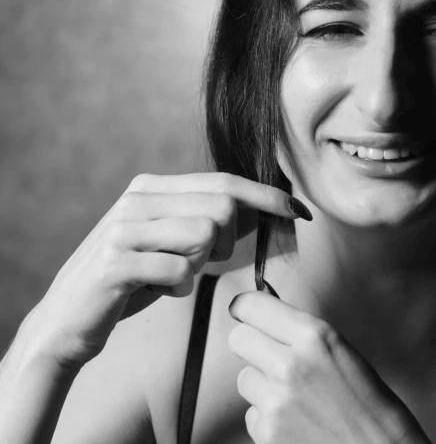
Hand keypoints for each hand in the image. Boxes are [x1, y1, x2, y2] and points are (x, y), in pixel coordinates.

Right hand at [22, 172, 308, 371]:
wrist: (69, 319)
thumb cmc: (133, 279)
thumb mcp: (172, 241)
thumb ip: (212, 221)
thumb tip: (268, 206)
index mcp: (153, 187)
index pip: (226, 182)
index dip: (268, 196)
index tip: (301, 211)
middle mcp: (137, 199)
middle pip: (222, 206)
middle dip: (229, 240)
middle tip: (207, 261)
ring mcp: (123, 228)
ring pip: (204, 235)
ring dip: (200, 264)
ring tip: (175, 274)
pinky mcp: (115, 263)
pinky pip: (179, 271)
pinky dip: (179, 287)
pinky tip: (160, 290)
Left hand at [228, 290, 430, 443]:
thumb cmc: (369, 403)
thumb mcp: (341, 351)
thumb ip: (303, 334)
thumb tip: (267, 316)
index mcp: (314, 337)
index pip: (252, 306)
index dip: (246, 308)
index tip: (246, 312)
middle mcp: (291, 364)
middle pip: (238, 338)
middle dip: (251, 344)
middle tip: (270, 355)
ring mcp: (276, 401)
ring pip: (244, 378)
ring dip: (262, 385)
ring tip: (295, 397)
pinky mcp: (267, 432)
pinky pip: (252, 414)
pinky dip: (268, 418)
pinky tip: (295, 421)